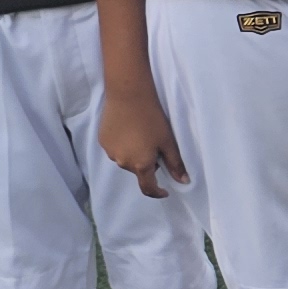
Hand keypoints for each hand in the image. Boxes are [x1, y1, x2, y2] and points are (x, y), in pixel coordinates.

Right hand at [100, 82, 187, 198]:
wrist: (128, 96)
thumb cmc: (152, 119)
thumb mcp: (168, 142)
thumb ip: (175, 164)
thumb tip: (184, 181)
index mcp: (140, 165)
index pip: (147, 188)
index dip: (157, 192)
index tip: (165, 190)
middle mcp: (123, 163)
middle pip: (138, 170)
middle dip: (148, 164)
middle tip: (155, 145)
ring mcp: (110, 152)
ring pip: (126, 159)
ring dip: (134, 154)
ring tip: (141, 135)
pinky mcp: (103, 141)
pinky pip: (116, 149)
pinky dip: (123, 145)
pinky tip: (129, 130)